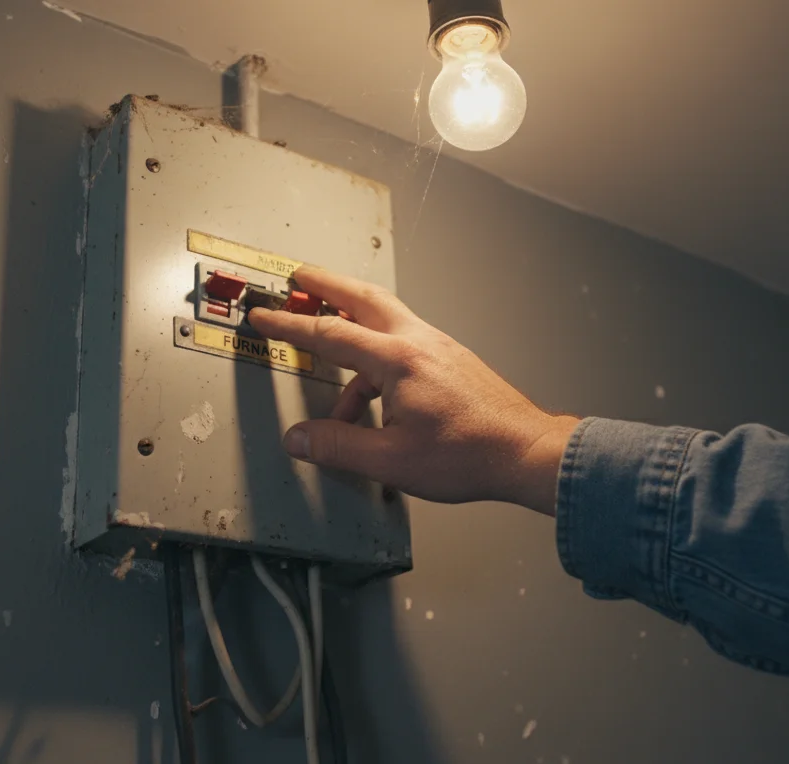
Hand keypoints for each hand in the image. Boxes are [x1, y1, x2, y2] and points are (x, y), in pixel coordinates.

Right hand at [248, 266, 579, 514]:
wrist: (525, 451)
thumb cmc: (469, 453)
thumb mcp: (390, 460)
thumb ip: (337, 447)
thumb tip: (299, 439)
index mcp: (398, 360)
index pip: (329, 332)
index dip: (289, 324)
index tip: (264, 315)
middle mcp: (418, 342)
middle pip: (362, 297)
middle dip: (325, 285)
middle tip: (300, 277)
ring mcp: (437, 348)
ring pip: (384, 319)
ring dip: (351, 322)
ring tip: (326, 349)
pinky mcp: (449, 360)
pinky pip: (400, 345)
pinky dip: (374, 360)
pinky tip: (368, 397)